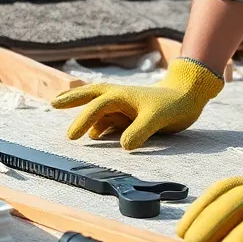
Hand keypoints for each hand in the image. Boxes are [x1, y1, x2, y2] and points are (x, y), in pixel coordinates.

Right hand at [50, 57, 223, 150]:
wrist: (189, 95)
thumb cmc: (173, 104)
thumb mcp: (157, 118)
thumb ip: (139, 131)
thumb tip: (123, 146)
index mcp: (120, 95)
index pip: (96, 107)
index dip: (82, 121)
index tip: (72, 137)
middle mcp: (118, 98)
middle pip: (89, 96)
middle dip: (71, 99)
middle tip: (53, 102)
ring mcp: (124, 106)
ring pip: (98, 109)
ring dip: (85, 114)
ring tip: (69, 120)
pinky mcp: (130, 113)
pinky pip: (110, 119)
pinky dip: (100, 124)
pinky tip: (94, 133)